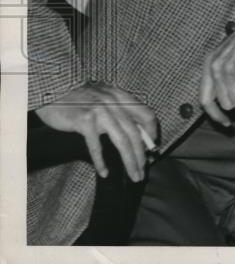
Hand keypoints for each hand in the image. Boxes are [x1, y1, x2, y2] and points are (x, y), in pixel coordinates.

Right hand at [34, 82, 158, 182]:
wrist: (53, 88)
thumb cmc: (78, 96)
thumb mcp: (104, 97)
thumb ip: (119, 109)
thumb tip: (133, 131)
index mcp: (122, 97)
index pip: (146, 115)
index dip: (151, 132)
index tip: (151, 147)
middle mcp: (115, 103)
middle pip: (135, 133)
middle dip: (141, 155)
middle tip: (142, 172)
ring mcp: (101, 112)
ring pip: (122, 141)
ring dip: (130, 161)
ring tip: (133, 175)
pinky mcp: (85, 121)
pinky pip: (96, 146)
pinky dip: (101, 161)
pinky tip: (104, 172)